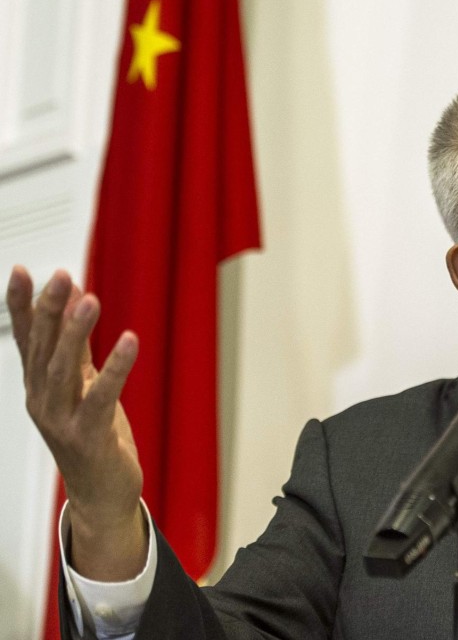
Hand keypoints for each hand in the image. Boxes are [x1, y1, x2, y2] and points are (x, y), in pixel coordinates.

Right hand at [6, 266, 147, 580]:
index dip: (21, 306)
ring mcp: (61, 420)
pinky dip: (115, 367)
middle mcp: (42, 401)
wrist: (101, 495)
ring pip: (65, 369)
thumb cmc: (93, 438)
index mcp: (38, 388)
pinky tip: (129, 341)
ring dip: (76, 333)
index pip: (26, 340)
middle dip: (48, 310)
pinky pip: (102, 396)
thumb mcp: (81, 387)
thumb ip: (78, 348)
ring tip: (90, 299)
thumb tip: (75, 301)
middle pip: (42, 349)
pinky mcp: (89, 436)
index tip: (22, 271)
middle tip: (60, 275)